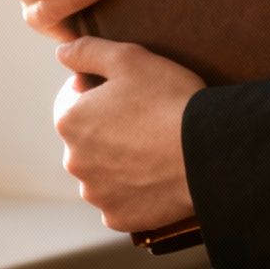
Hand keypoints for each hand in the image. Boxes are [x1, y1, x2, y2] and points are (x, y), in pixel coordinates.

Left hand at [53, 37, 204, 232]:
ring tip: (155, 151)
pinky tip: (157, 178)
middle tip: (147, 122)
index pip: (75, 104)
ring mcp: (96, 193)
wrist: (208, 151)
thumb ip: (87, 51)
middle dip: (109, 132)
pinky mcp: (119, 217)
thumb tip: (61, 52)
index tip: (131, 96)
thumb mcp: (128, 58)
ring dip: (119, 164)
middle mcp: (74, 161)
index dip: (102, 96)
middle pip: (88, 141)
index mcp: (70, 121)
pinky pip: (121, 202)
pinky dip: (134, 192)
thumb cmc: (169, 99)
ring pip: (102, 174)